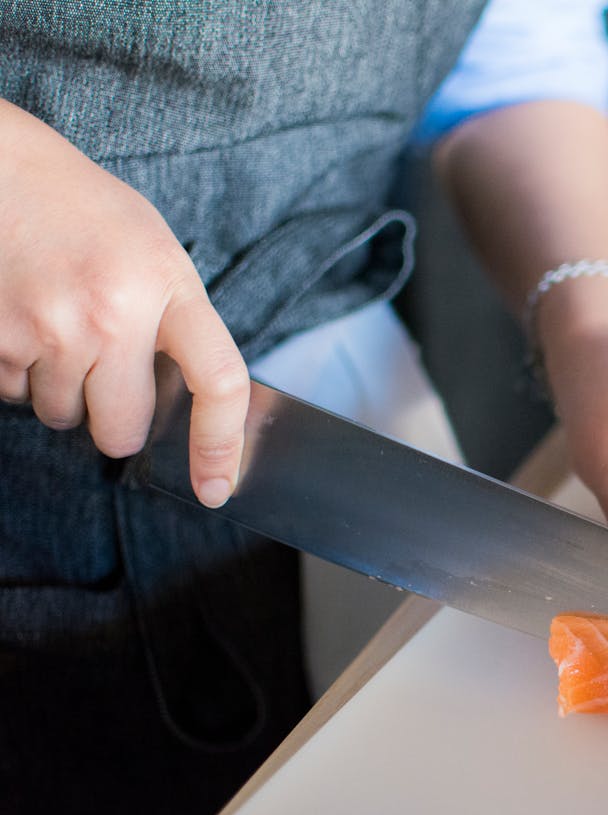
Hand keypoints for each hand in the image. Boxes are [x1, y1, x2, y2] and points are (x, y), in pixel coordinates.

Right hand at [0, 99, 247, 506]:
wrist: (4, 170)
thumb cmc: (88, 213)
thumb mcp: (157, 253)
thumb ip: (176, 323)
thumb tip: (187, 407)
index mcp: (168, 285)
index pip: (219, 381)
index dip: (222, 445)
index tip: (217, 487)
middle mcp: (112, 314)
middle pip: (122, 430)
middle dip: (116, 420)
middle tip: (106, 372)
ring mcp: (48, 329)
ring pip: (63, 417)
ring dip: (62, 389)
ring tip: (58, 323)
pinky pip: (12, 395)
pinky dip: (18, 372)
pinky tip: (24, 319)